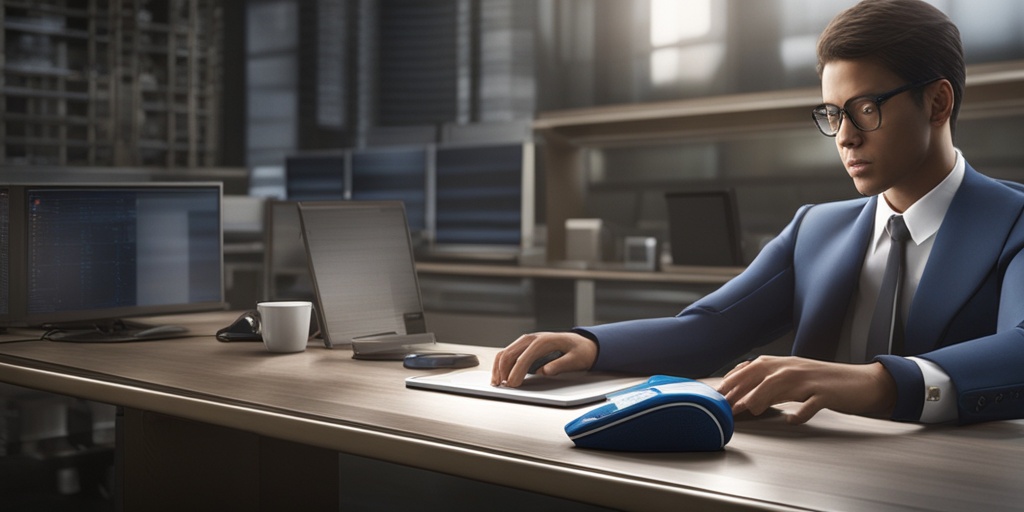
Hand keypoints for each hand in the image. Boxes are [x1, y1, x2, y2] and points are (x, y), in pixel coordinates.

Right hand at [490, 332, 597, 386]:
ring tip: (497, 382)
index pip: (525, 357)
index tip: (513, 384)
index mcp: (544, 341)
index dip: (517, 371)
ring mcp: (527, 340)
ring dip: (499, 367)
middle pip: (511, 353)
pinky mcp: (525, 345)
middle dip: (503, 370)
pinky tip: (500, 374)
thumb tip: (545, 371)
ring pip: (506, 352)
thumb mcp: (575, 359)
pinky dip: (501, 363)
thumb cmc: (579, 351)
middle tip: (502, 386)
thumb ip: (560, 365)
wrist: (582, 343)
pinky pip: (509, 353)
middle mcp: (533, 338)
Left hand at [717, 356, 896, 423]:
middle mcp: (795, 368)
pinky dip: (801, 412)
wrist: (863, 382)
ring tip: (750, 409)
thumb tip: (744, 392)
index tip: (718, 392)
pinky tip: (791, 420)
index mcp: (785, 364)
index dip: (734, 379)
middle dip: (741, 387)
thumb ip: (772, 382)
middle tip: (726, 404)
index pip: (752, 367)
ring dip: (763, 395)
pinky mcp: (827, 394)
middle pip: (762, 373)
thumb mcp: (796, 378)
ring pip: (782, 384)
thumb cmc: (825, 383)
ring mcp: (811, 380)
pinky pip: (811, 403)